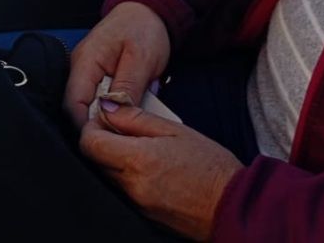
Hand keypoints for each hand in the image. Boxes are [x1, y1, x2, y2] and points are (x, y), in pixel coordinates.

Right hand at [64, 1, 172, 128]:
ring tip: (127, 129)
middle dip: (97, 125)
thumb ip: (127, 87)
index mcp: (85, 61)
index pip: (72, 103)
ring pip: (89, 106)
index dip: (84, 127)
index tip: (104, 143)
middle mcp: (80, 68)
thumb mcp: (141, 59)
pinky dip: (114, 109)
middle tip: (120, 140)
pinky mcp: (99, 77)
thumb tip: (112, 114)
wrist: (149, 10)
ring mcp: (87, 72)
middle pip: (77, 108)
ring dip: (108, 118)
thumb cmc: (144, 29)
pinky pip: (100, 99)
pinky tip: (128, 114)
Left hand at [79, 107, 238, 239]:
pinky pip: (125, 192)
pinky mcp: (145, 215)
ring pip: (110, 177)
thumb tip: (108, 108)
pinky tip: (151, 171)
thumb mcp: (174, 130)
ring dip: (117, 161)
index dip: (92, 127)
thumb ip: (136, 118)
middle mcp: (132, 185)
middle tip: (125, 132)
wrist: (234, 206)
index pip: (90, 143)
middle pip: (96, 161)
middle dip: (104, 143)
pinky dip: (129, 178)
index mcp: (138, 160)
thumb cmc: (210, 166)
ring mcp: (137, 203)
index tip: (105, 119)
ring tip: (143, 151)